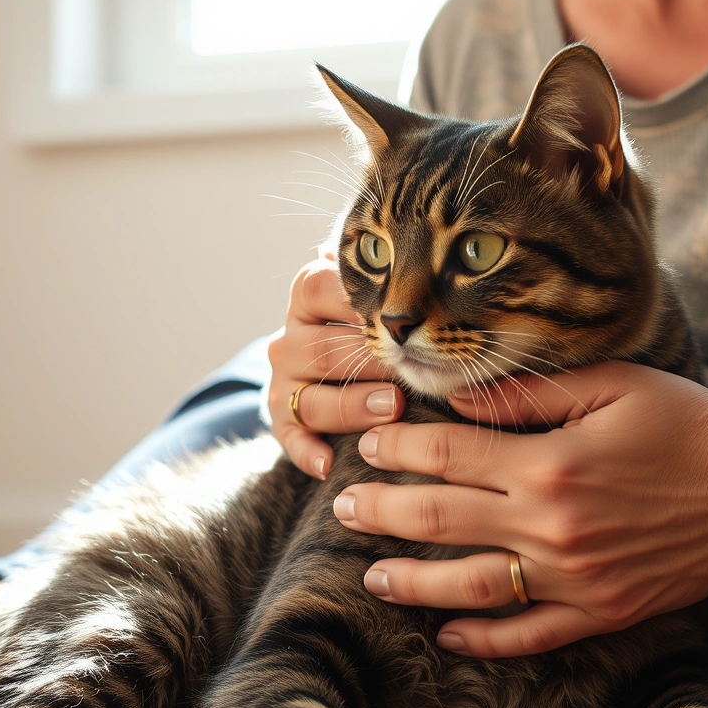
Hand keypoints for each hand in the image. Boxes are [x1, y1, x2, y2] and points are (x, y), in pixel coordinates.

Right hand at [267, 255, 402, 477]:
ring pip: (309, 397)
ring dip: (350, 406)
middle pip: (321, 349)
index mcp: (310, 293)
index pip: (322, 287)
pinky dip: (307, 452)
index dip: (358, 302)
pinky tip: (329, 465)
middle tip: (406, 369)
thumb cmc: (375, 318)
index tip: (397, 313)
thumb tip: (425, 243)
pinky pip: (288, 437)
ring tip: (392, 409)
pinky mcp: (282, 417)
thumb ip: (392, 271)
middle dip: (367, 361)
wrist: (340, 359)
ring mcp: (285, 379)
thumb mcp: (380, 288)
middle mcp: (291, 335)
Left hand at [330, 361, 707, 656]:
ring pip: (473, 587)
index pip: (448, 455)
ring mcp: (578, 577)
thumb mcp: (613, 384)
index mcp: (552, 463)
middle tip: (343, 506)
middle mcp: (556, 527)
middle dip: (384, 512)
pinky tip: (447, 633)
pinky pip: (531, 634)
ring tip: (373, 575)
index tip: (367, 446)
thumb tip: (459, 399)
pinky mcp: (604, 611)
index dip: (398, 450)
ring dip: (415, 582)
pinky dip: (486, 639)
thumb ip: (531, 393)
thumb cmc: (689, 423)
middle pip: (444, 520)